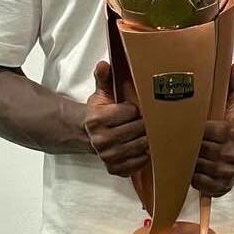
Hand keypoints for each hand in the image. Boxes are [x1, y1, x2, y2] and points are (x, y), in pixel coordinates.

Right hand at [84, 60, 149, 176]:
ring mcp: (108, 156)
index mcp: (97, 119)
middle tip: (146, 120)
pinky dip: (143, 156)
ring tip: (146, 133)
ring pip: (140, 146)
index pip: (130, 112)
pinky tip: (142, 148)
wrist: (86, 134)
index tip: (133, 109)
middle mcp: (101, 140)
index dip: (135, 109)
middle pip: (138, 130)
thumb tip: (103, 64)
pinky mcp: (114, 168)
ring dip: (147, 139)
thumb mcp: (100, 93)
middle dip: (144, 124)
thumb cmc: (99, 112)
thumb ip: (104, 78)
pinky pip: (137, 164)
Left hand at [192, 60, 233, 196]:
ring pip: (195, 167)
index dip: (192, 130)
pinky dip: (192, 176)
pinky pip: (198, 183)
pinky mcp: (222, 188)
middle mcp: (232, 154)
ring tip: (182, 154)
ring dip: (186, 161)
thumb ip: (231, 85)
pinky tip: (191, 168)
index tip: (183, 126)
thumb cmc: (232, 128)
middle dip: (187, 145)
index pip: (204, 131)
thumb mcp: (232, 106)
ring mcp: (227, 173)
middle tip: (176, 140)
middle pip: (198, 149)